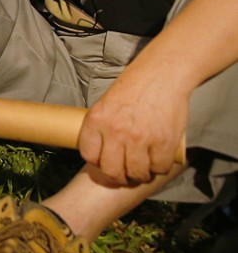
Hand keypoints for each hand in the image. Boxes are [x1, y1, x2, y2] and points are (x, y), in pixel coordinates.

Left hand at [77, 69, 187, 184]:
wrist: (160, 75)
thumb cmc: (133, 89)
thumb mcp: (105, 104)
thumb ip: (101, 127)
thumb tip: (99, 151)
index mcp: (96, 120)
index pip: (89, 155)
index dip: (97, 163)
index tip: (105, 163)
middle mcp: (115, 131)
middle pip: (112, 171)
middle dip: (118, 177)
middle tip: (125, 174)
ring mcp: (140, 138)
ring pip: (136, 173)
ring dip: (140, 176)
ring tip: (143, 169)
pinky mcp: (163, 141)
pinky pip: (159, 168)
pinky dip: (159, 169)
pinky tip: (158, 162)